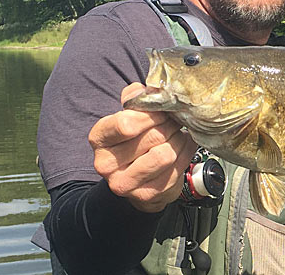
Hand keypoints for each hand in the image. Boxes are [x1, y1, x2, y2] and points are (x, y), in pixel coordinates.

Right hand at [89, 83, 196, 212]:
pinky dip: (185, 154)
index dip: (152, 114)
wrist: (138, 179)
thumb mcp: (129, 115)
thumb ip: (135, 98)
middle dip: (170, 125)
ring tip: (178, 135)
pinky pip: (176, 169)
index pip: (126, 123)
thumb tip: (147, 89)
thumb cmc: (135, 140)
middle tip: (175, 122)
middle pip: (152, 137)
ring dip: (179, 140)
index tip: (162, 111)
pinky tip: (183, 149)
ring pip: (166, 154)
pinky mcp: (146, 195)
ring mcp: (125, 183)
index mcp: (99, 138)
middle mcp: (106, 164)